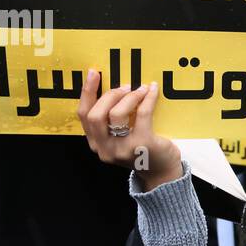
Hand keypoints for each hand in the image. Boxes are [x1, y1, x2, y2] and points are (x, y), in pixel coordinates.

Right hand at [77, 71, 181, 190]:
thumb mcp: (118, 139)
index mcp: (96, 144)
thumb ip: (109, 122)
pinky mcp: (142, 145)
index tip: (93, 73)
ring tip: (140, 90)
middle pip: (96, 115)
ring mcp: (122, 149)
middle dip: (109, 95)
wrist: (161, 172)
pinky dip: (147, 98)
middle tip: (125, 87)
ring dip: (128, 97)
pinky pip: (143, 113)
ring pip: (116, 114)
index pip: (83, 115)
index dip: (86, 92)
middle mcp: (105, 148)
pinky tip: (152, 90)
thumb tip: (113, 88)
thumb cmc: (140, 150)